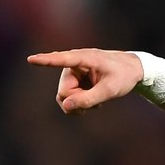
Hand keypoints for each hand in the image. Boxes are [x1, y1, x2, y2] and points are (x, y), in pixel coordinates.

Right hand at [28, 48, 144, 114]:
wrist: (134, 70)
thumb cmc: (124, 76)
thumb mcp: (110, 91)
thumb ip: (89, 99)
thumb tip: (65, 106)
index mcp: (85, 58)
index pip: (62, 60)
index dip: (46, 61)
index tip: (31, 59)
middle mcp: (75, 63)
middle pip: (64, 90)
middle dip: (77, 101)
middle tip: (96, 105)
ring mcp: (74, 71)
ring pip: (65, 95)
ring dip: (78, 103)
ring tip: (97, 104)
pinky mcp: (75, 78)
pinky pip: (69, 95)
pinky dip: (80, 102)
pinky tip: (95, 102)